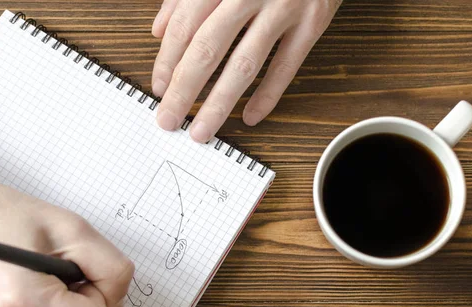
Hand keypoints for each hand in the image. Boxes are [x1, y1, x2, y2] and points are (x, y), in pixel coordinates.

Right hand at [0, 158, 133, 306]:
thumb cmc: (11, 216)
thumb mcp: (76, 229)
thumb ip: (112, 268)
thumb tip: (118, 300)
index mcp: (21, 301)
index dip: (102, 301)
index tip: (84, 274)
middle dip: (84, 302)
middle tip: (59, 267)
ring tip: (36, 275)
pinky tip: (22, 287)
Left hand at [151, 0, 341, 141]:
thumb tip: (159, 31)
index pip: (185, 24)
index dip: (168, 60)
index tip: (160, 88)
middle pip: (208, 48)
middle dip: (184, 89)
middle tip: (170, 119)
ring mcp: (283, 7)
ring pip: (245, 63)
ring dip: (220, 102)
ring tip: (203, 129)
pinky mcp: (313, 22)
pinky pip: (286, 66)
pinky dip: (268, 95)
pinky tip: (250, 116)